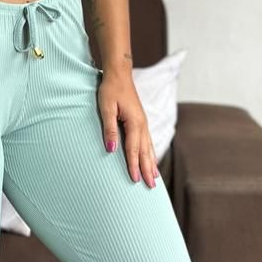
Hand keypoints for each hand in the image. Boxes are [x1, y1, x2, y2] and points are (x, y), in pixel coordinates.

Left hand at [97, 67, 159, 187]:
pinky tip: (152, 159)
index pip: (133, 149)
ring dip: (152, 164)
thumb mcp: (106, 108)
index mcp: (135, 123)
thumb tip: (110, 149)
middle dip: (148, 170)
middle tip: (151, 188)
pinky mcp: (141, 121)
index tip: (135, 181)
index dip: (134, 166)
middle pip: (145, 152)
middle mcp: (142, 125)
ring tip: (155, 179)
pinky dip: (151, 153)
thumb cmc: (110, 90)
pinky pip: (148, 141)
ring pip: (149, 148)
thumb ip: (109, 129)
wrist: (119, 74)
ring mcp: (143, 123)